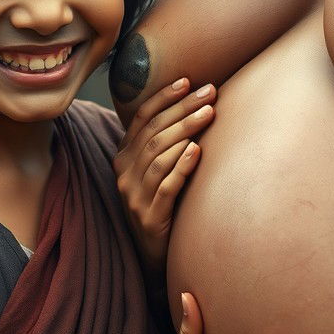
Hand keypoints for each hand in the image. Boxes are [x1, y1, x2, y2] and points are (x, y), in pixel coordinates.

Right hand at [113, 77, 215, 273]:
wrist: (154, 253)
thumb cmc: (163, 204)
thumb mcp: (156, 171)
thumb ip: (164, 143)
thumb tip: (194, 105)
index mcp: (123, 158)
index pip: (142, 119)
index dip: (164, 98)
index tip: (189, 81)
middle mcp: (125, 174)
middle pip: (155, 133)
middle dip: (183, 109)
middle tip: (210, 93)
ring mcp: (134, 196)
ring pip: (160, 155)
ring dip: (186, 131)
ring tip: (210, 114)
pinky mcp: (149, 217)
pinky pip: (165, 186)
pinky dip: (181, 166)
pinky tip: (197, 151)